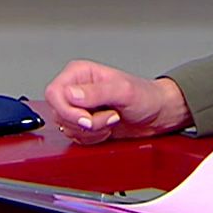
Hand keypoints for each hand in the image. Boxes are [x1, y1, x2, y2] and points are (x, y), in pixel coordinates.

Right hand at [42, 59, 191, 145]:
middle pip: (59, 114)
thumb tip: (71, 94)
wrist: (158, 114)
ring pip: (67, 128)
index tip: (88, 118)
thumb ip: (96, 93)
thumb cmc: (145, 96)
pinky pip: (77, 138)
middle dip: (86, 123)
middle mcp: (76, 89)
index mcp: (79, 74)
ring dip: (93, 131)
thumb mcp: (123, 91)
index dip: (67, 110)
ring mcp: (79, 108)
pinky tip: (109, 128)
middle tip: (110, 116)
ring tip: (113, 119)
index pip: (54, 93)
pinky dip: (94, 138)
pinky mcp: (84, 125)